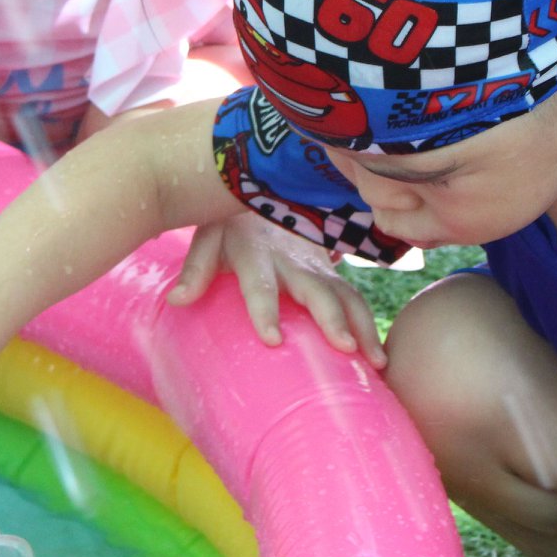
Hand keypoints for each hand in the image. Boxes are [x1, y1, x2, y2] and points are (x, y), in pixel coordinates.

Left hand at [168, 212, 386, 367]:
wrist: (267, 193)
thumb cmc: (231, 225)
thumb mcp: (208, 237)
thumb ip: (195, 268)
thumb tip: (177, 300)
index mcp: (256, 252)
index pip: (260, 284)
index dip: (265, 310)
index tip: (273, 340)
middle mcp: (293, 261)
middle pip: (316, 291)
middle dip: (332, 319)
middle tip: (344, 348)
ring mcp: (318, 268)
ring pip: (347, 296)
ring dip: (363, 327)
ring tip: (376, 363)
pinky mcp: (333, 276)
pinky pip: (356, 301)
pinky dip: (370, 327)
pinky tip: (380, 359)